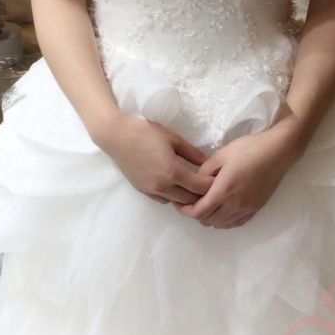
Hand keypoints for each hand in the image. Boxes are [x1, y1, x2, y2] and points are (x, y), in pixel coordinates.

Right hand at [93, 110, 214, 204]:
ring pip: (177, 202)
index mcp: (172, 172)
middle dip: (202, 194)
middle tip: (209, 185)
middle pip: (190, 199)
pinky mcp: (143, 191)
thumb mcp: (173, 138)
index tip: (218, 180)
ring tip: (195, 187)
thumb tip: (207, 164)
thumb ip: (192, 153)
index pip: (199, 188)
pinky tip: (177, 186)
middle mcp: (162, 186)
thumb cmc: (145, 132)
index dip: (211, 185)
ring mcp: (151, 190)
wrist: (116, 136)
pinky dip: (174, 196)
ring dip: (188, 197)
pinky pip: (164, 199)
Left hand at [173, 117, 307, 228]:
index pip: (199, 212)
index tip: (178, 203)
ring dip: (209, 218)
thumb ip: (204, 171)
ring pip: (220, 224)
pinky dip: (224, 221)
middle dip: (194, 214)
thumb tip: (194, 182)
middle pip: (207, 220)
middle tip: (189, 202)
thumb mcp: (221, 154)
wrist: (278, 152)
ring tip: (204, 205)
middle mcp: (235, 204)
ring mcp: (246, 209)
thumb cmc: (249, 149)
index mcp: (224, 190)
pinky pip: (235, 223)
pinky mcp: (255, 209)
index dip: (185, 211)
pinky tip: (221, 211)